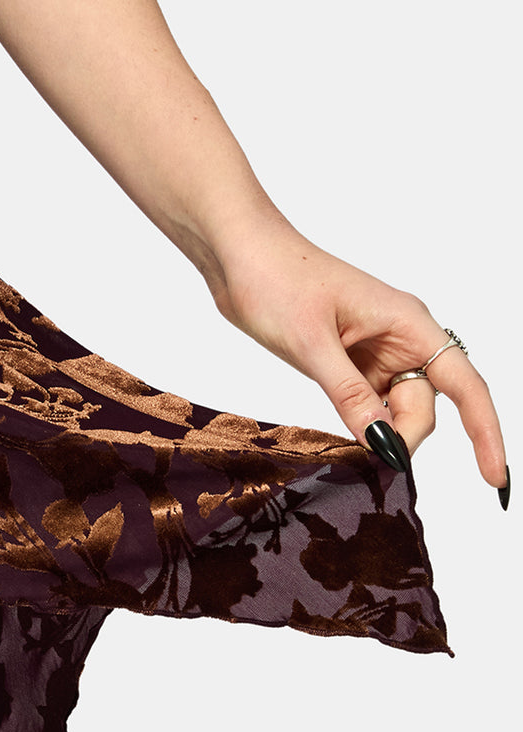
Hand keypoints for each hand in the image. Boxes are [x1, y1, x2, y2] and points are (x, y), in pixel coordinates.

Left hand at [210, 226, 507, 497]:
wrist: (237, 253)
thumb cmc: (275, 278)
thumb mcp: (311, 343)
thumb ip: (349, 395)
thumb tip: (385, 445)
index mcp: (407, 323)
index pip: (465, 385)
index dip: (485, 432)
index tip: (494, 478)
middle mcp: (399, 338)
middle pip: (423, 407)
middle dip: (402, 438)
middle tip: (366, 461)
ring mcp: (373, 352)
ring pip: (395, 411)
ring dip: (379, 435)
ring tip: (345, 448)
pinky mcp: (348, 363)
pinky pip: (369, 405)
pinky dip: (361, 426)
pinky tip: (344, 438)